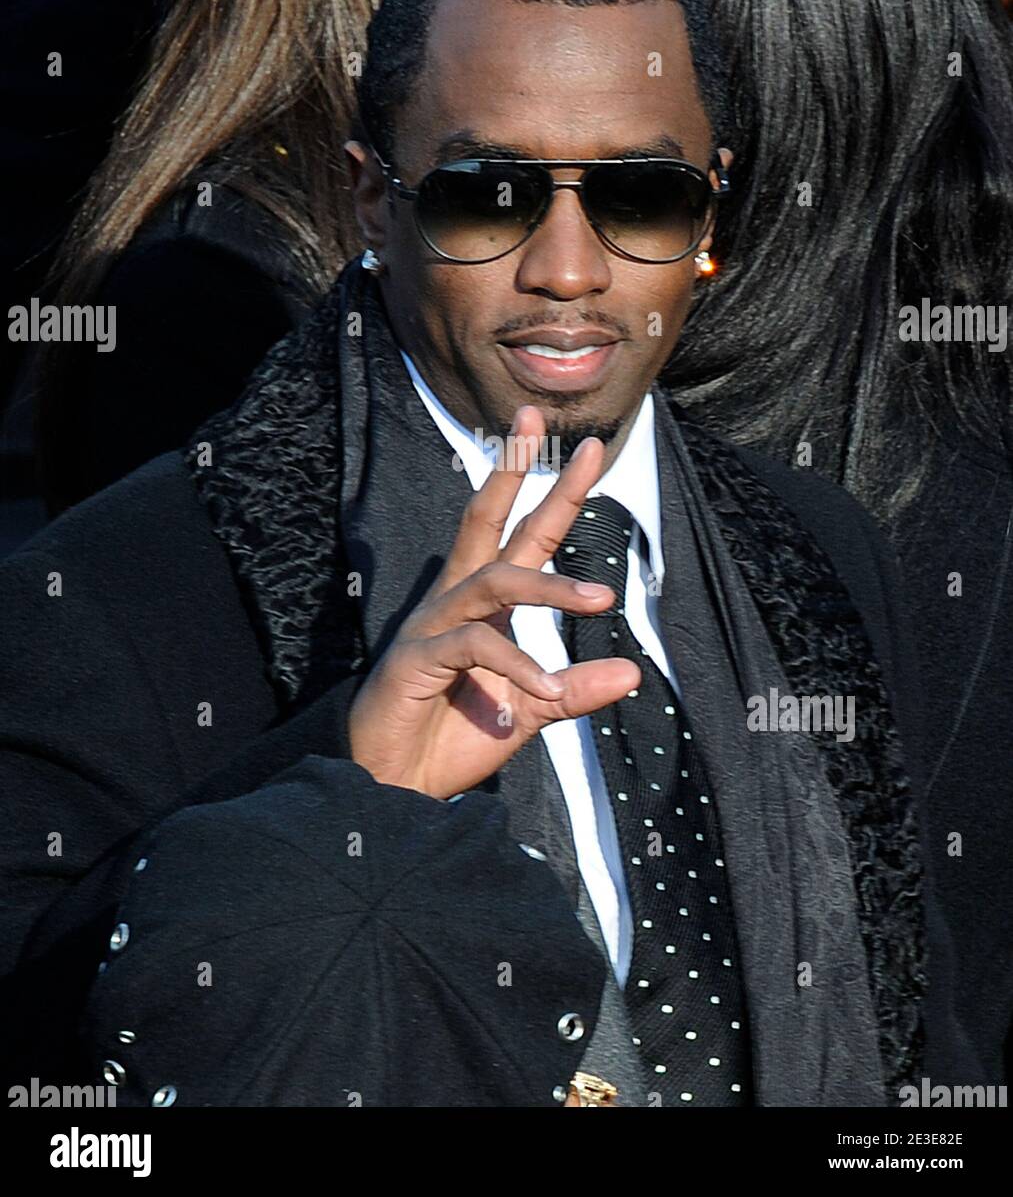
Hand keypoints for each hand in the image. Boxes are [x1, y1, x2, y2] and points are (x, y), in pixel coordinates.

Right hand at [347, 406, 640, 798]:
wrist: (395, 784)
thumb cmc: (453, 738)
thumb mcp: (530, 710)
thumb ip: (574, 689)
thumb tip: (633, 671)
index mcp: (481, 605)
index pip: (520, 534)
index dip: (550, 492)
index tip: (586, 449)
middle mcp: (454, 601)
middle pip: (485, 522)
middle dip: (515, 472)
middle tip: (543, 426)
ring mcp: (432, 625)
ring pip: (494, 581)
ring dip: (550, 586)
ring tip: (602, 598)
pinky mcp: (417, 658)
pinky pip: (476, 646)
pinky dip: (518, 666)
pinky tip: (547, 687)